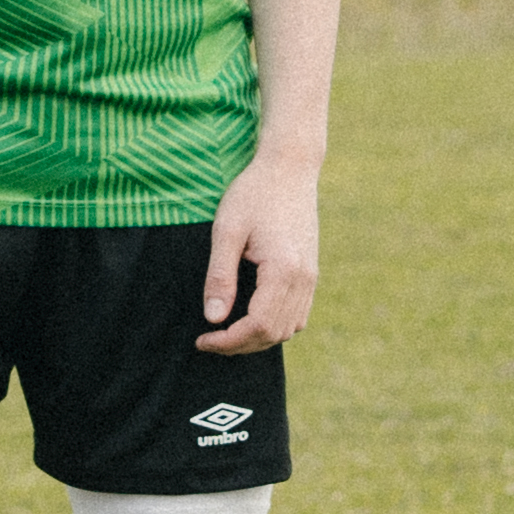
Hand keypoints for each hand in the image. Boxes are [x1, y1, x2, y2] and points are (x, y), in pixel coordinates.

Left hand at [193, 158, 319, 356]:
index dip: (229, 341)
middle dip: (240, 345)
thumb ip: (220, 276)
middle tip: (209, 340)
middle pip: (274, 333)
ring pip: (288, 329)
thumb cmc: (253, 193)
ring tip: (226, 332)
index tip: (203, 340)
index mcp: (283, 270)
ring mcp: (311, 277)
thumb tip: (213, 318)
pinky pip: (297, 315)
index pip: (258, 326)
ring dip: (257, 339)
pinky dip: (274, 326)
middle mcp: (303, 279)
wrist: (289, 168)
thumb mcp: (226, 230)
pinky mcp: (311, 273)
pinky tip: (250, 318)